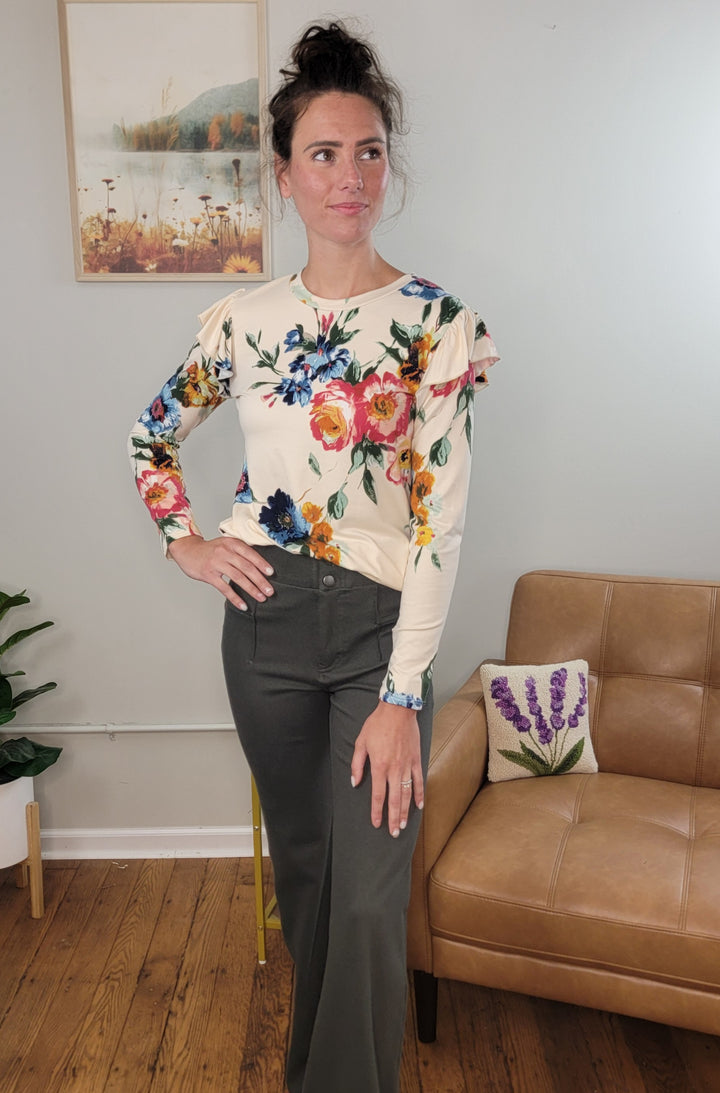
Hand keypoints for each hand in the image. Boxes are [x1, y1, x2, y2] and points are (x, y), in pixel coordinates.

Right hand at [167, 535, 274, 609]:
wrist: (187, 550)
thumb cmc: (210, 549)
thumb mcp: (226, 544)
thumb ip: (240, 551)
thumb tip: (260, 566)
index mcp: (232, 543)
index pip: (250, 554)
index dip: (262, 564)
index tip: (271, 573)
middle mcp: (225, 552)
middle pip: (247, 567)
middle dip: (260, 581)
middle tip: (270, 591)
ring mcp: (216, 563)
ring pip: (238, 578)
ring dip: (251, 589)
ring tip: (261, 598)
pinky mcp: (209, 574)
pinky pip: (225, 588)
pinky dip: (235, 598)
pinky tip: (243, 605)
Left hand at [350, 702, 423, 836]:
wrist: (398, 709)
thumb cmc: (377, 724)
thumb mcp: (361, 742)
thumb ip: (356, 764)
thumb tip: (354, 782)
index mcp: (379, 766)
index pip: (378, 795)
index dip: (377, 811)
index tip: (377, 823)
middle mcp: (394, 769)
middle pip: (394, 799)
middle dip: (393, 818)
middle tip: (393, 833)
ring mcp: (407, 765)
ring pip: (406, 793)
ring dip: (405, 811)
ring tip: (404, 824)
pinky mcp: (416, 759)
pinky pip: (418, 780)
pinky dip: (419, 794)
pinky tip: (419, 805)